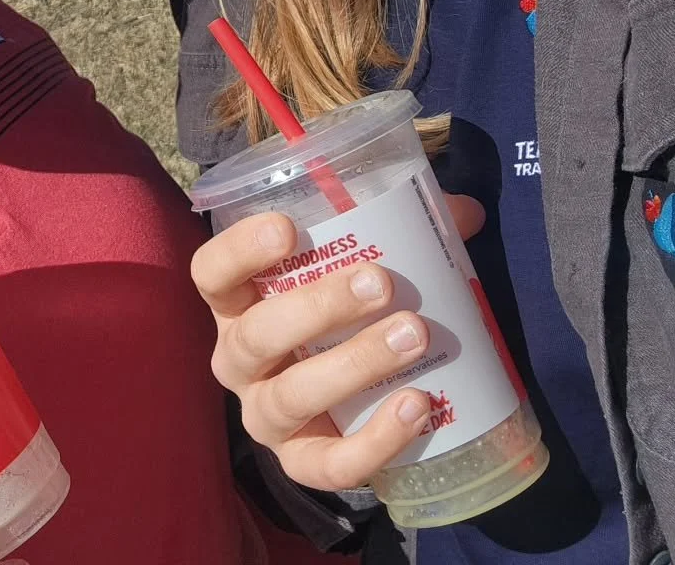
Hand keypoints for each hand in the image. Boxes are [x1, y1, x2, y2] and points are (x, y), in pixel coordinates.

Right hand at [190, 193, 484, 493]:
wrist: (344, 402)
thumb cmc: (340, 315)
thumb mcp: (348, 267)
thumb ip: (396, 233)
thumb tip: (464, 212)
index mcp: (235, 303)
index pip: (211, 272)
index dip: (239, 250)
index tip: (288, 227)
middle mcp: (237, 359)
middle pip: (259, 334)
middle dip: (320, 306)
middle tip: (381, 281)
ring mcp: (264, 414)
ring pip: (292, 395)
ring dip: (354, 363)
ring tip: (414, 334)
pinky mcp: (301, 463)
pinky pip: (329, 463)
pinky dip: (375, 439)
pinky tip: (417, 405)